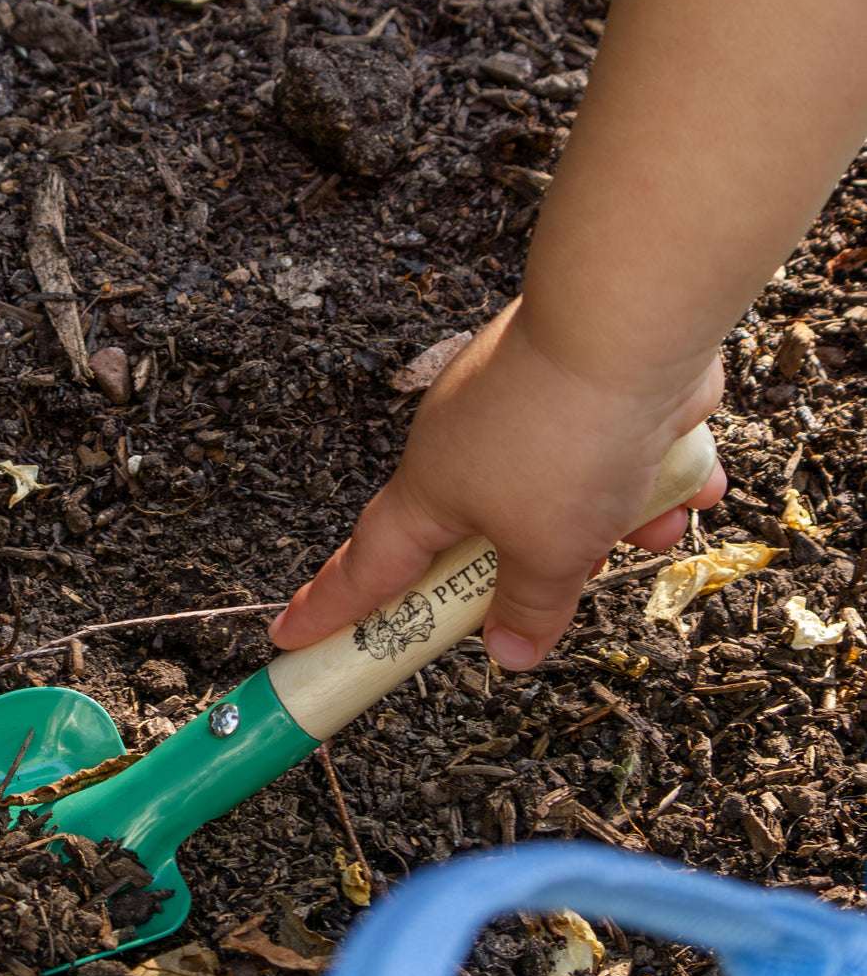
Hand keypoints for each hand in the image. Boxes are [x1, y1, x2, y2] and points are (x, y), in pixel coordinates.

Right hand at [268, 299, 725, 668]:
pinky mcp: (573, 385)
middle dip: (528, 568)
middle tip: (545, 596)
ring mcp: (516, 410)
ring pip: (555, 494)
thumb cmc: (568, 438)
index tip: (290, 635)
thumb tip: (511, 656)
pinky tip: (685, 483)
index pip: (368, 567)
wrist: (628, 319)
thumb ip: (531, 607)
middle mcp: (462, 448)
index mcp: (432, 491)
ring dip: (608, 521)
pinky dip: (644, 474)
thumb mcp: (552, 550)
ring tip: (650, 524)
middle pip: (475, 536)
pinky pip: (602, 451)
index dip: (331, 608)